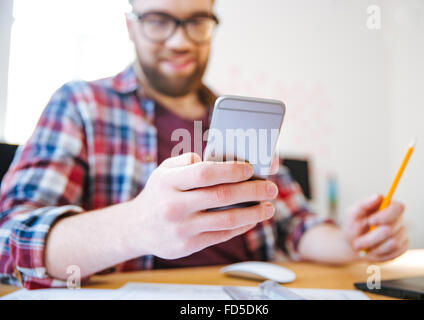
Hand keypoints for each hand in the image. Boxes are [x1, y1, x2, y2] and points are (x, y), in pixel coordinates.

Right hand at [129, 153, 277, 258]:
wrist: (137, 228)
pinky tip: (252, 219)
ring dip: (254, 212)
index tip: (250, 168)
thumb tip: (219, 160)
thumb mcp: (164, 172)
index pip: (205, 173)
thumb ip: (187, 161)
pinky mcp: (188, 246)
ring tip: (268, 207)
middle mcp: (173, 206)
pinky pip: (222, 235)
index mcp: (168, 182)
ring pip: (227, 219)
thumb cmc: (158, 194)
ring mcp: (181, 228)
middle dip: (252, 190)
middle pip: (222, 196)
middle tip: (271, 188)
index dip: (231, 170)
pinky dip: (241, 226)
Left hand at [342, 194, 408, 261]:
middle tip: (356, 244)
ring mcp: (403, 234)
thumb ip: (364, 204)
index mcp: (388, 206)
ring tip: (362, 246)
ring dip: (373, 247)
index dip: (386, 215)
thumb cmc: (353, 225)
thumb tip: (378, 196)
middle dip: (371, 238)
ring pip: (393, 243)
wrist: (354, 244)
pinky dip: (379, 254)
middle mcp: (399, 219)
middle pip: (392, 228)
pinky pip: (394, 253)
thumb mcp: (353, 213)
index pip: (398, 208)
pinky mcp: (403, 247)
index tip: (370, 221)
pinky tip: (371, 250)